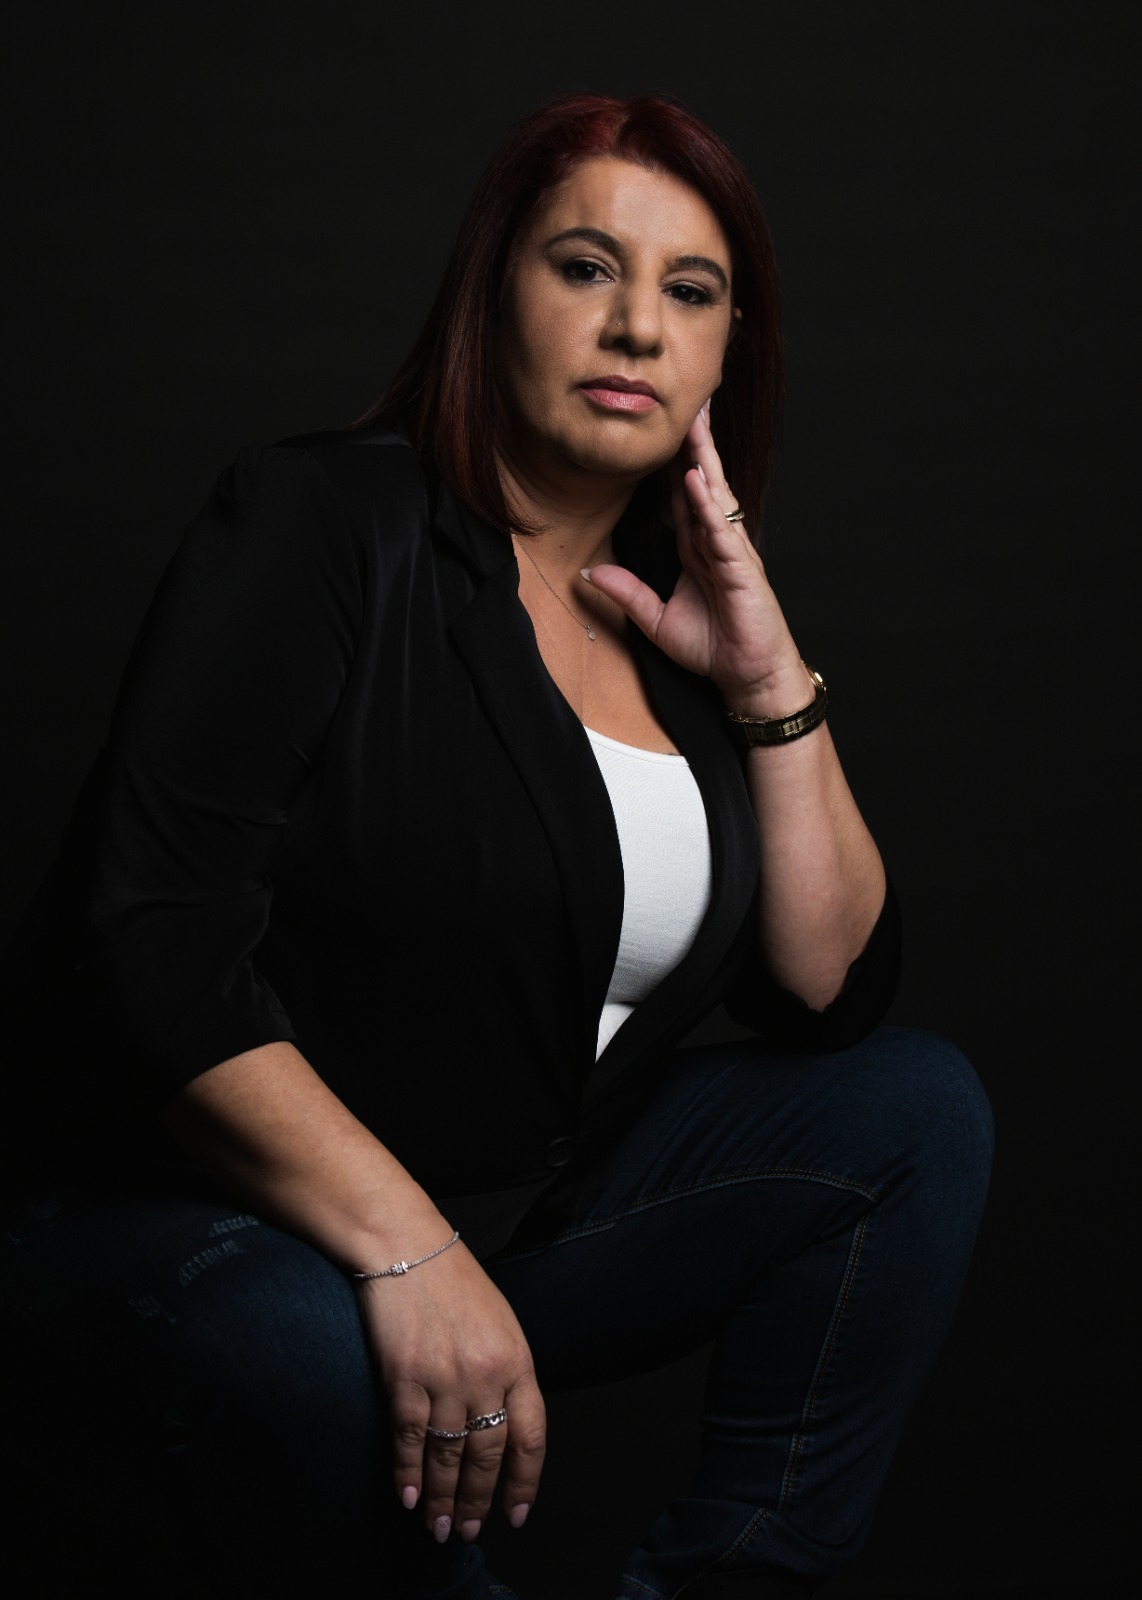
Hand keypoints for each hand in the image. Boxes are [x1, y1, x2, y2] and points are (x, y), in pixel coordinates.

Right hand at [355, 1238, 545, 1543]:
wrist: (407, 1245)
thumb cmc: (453, 1281)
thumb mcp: (500, 1322)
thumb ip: (506, 1372)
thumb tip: (504, 1424)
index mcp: (517, 1360)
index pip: (531, 1436)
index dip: (524, 1481)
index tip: (517, 1513)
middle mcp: (485, 1375)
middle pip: (488, 1454)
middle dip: (480, 1500)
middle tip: (471, 1531)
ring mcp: (444, 1377)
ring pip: (448, 1455)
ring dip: (444, 1499)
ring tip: (440, 1528)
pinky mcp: (404, 1376)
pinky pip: (409, 1438)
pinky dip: (408, 1473)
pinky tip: (409, 1498)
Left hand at [585, 406, 810, 715]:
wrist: (749, 676)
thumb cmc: (715, 648)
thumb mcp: (656, 620)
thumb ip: (627, 594)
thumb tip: (588, 575)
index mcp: (697, 549)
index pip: (680, 496)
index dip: (671, 463)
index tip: (658, 430)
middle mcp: (716, 542)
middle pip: (701, 482)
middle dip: (694, 443)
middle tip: (686, 402)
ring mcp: (732, 551)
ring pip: (715, 496)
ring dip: (704, 458)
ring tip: (694, 423)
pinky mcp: (742, 569)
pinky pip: (722, 530)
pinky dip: (708, 505)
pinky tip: (696, 480)